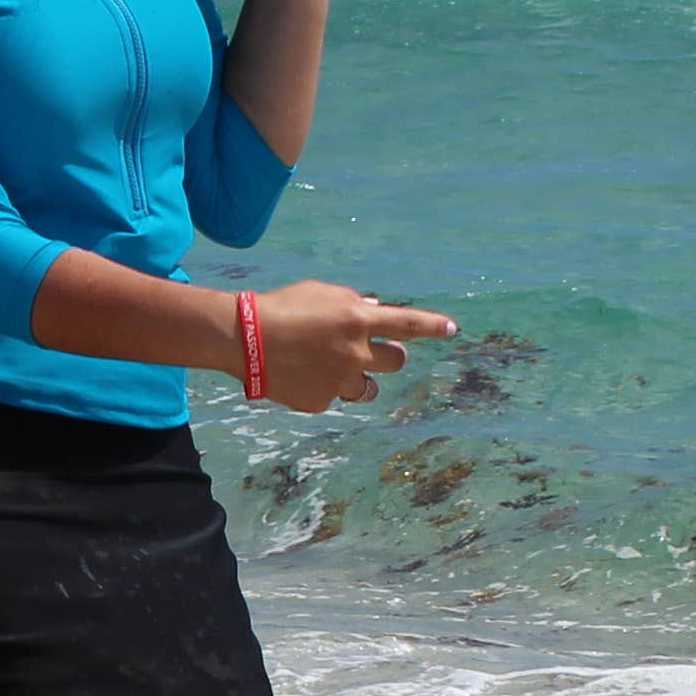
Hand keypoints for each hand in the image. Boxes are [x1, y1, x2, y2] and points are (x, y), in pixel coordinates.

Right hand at [249, 280, 454, 413]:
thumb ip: (352, 302)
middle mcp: (356, 353)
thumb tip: (374, 309)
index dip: (433, 326)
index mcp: (358, 319)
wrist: (244, 340)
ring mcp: (339, 381)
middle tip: (375, 351)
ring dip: (358, 377)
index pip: (408, 323)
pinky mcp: (320, 401)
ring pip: (367, 388)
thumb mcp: (321, 293)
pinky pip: (332, 396)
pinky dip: (322, 387)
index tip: (452, 329)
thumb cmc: (282, 307)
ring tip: (330, 366)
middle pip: (396, 361)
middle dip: (391, 355)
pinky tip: (300, 375)